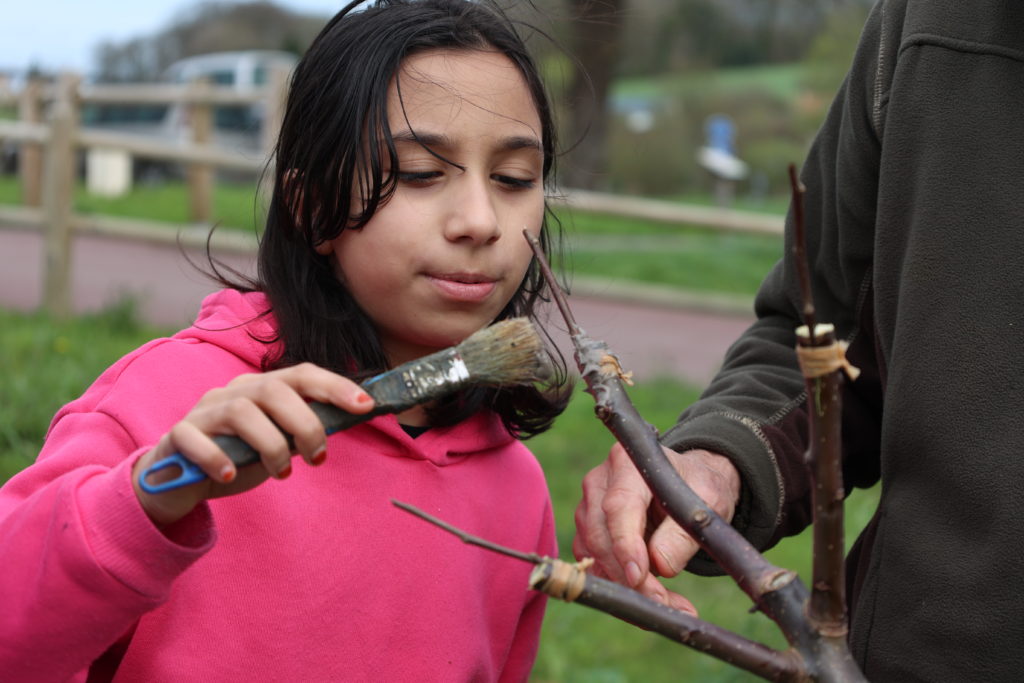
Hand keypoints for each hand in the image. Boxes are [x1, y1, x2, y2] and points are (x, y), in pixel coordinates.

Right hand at [131, 363, 373, 526]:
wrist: (181, 481)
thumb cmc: (239, 457)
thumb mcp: (278, 442)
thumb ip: (304, 430)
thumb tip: (349, 418)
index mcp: (262, 389)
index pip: (302, 374)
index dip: (335, 386)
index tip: (365, 405)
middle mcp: (233, 392)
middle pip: (274, 389)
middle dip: (306, 424)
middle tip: (318, 458)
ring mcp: (204, 412)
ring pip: (241, 411)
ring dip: (271, 445)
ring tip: (281, 473)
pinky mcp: (178, 436)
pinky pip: (194, 438)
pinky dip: (216, 458)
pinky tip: (230, 476)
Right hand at [572, 444, 740, 614]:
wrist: (688, 482)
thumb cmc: (697, 487)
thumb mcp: (706, 503)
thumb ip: (682, 533)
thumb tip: (660, 565)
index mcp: (628, 464)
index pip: (618, 506)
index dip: (625, 543)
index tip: (638, 576)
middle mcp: (599, 482)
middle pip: (601, 534)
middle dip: (628, 576)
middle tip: (662, 604)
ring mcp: (588, 506)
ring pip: (594, 554)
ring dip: (626, 587)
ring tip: (668, 604)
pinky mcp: (587, 531)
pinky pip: (594, 565)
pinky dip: (620, 587)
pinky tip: (650, 598)